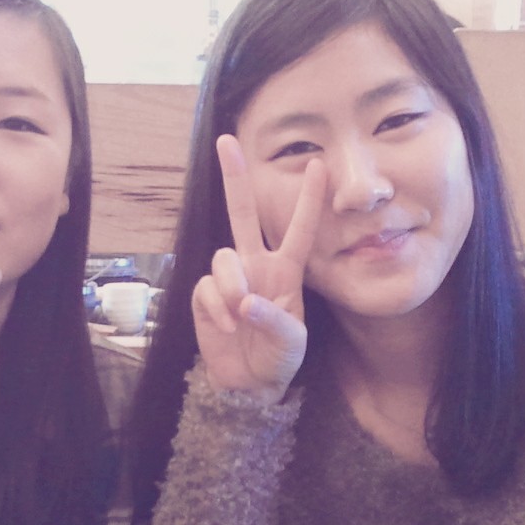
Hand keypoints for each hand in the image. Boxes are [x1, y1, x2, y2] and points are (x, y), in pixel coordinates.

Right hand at [192, 134, 325, 402]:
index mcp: (286, 270)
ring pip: (223, 258)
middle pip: (243, 213)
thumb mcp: (291, 342)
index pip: (299, 229)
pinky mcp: (205, 295)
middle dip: (235, 178)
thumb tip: (244, 301)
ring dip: (232, 286)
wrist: (249, 383)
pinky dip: (217, 308)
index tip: (319, 164)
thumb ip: (274, 320)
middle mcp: (256, 265)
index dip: (308, 198)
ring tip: (241, 316)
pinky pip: (206, 288)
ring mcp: (230, 278)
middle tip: (226, 141)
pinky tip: (228, 327)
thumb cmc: (279, 357)